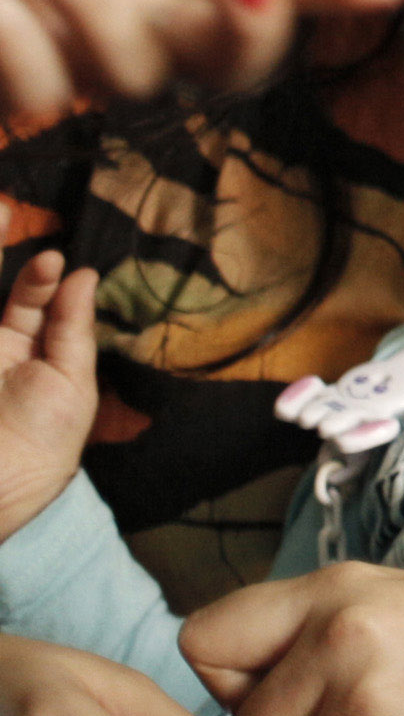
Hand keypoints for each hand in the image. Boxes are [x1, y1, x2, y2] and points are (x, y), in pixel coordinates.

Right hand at [0, 254, 102, 541]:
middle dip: (21, 273)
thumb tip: (84, 274)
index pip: (36, 302)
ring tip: (0, 231)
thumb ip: (73, 327)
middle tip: (27, 241)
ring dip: (2, 271)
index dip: (44, 280)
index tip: (56, 259)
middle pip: (8, 298)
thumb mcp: (71, 381)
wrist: (1, 484)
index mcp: (33, 352)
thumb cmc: (45, 439)